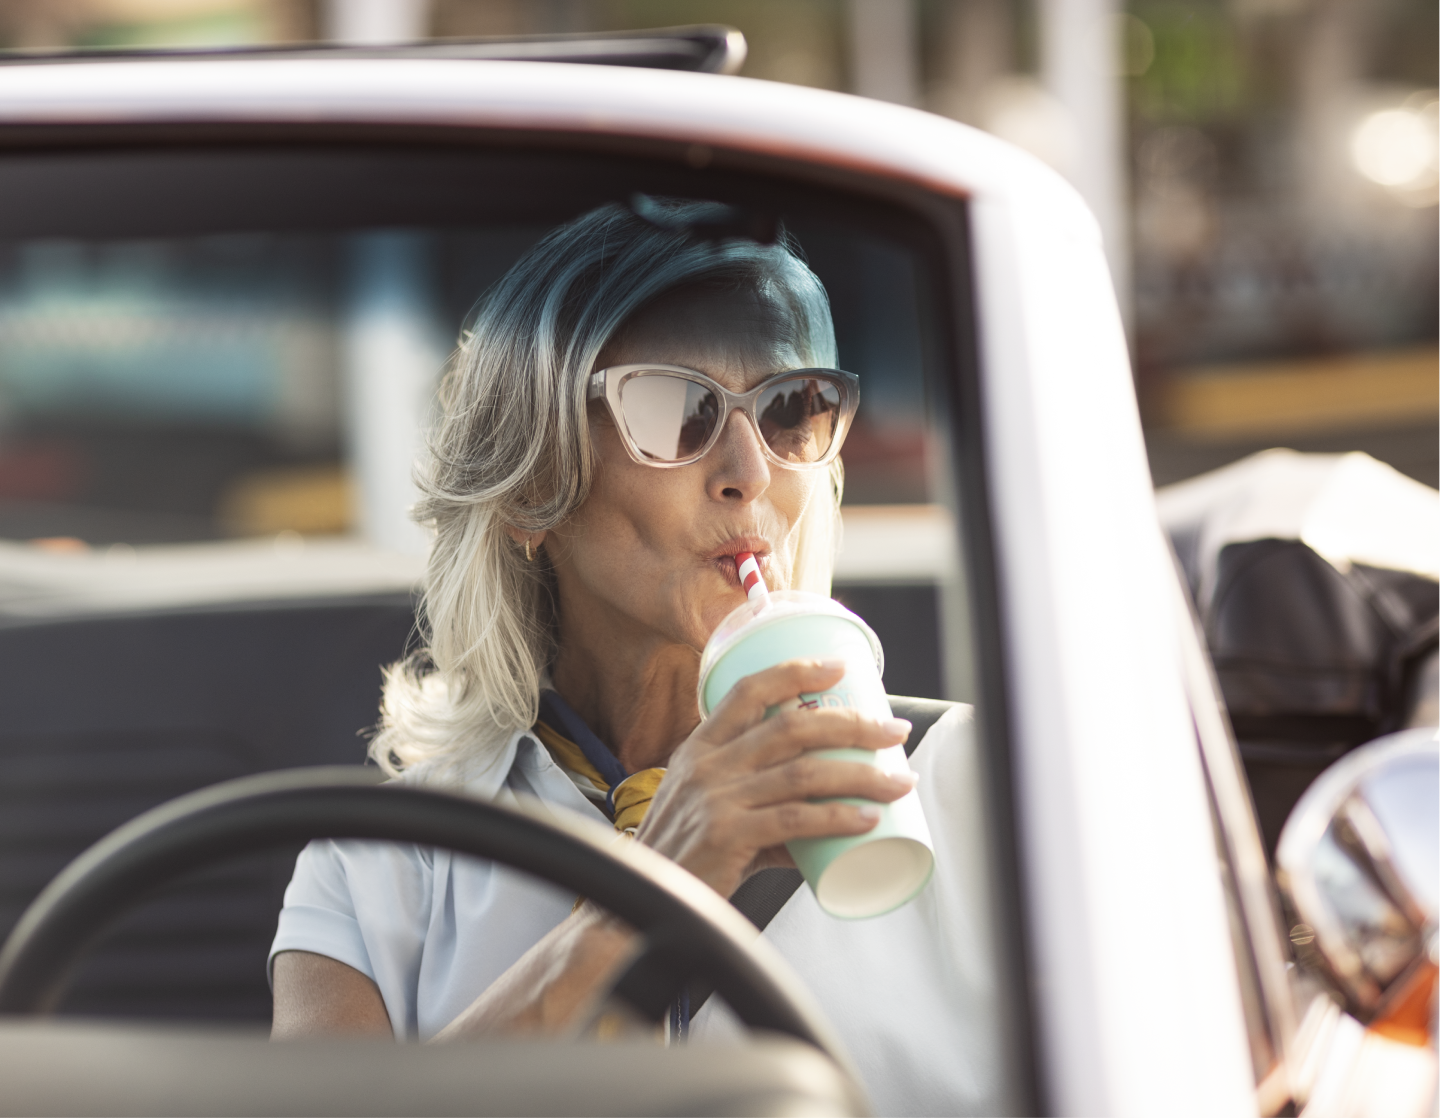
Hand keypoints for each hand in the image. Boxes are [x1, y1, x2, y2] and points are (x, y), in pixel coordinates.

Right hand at [633, 659, 916, 897]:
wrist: (646, 896)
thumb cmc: (683, 854)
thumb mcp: (713, 812)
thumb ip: (767, 811)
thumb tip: (826, 824)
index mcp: (701, 747)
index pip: (749, 690)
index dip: (795, 672)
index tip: (838, 667)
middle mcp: (709, 765)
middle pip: (791, 727)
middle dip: (852, 724)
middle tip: (894, 730)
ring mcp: (717, 798)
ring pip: (804, 773)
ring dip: (862, 774)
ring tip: (899, 780)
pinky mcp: (727, 835)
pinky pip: (795, 820)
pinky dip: (837, 818)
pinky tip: (868, 820)